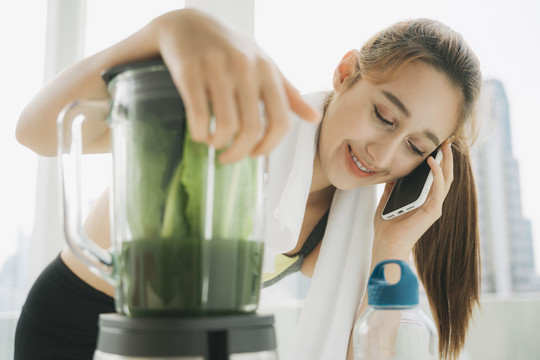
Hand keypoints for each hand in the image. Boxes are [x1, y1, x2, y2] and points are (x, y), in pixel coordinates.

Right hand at [151, 9, 319, 162]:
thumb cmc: (231, 50)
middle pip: (251, 129)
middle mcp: (245, 69)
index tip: (255, 154)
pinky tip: (200, 133)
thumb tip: (314, 118)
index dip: (269, 146)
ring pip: (225, 126)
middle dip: (239, 153)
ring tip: (214, 142)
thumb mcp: (263, 65)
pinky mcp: (190, 72)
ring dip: (218, 143)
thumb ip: (288, 94)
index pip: (280, 121)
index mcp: (267, 71)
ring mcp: (217, 69)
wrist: (189, 24)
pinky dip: (199, 133)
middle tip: (229, 157)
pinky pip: (198, 115)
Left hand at [372, 140, 453, 256]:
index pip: (436, 177)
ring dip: (447, 160)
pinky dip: (437, 173)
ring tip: (444, 144)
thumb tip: (391, 173)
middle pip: (446, 174)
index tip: (437, 144)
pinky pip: (439, 188)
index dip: (439, 160)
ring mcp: (435, 206)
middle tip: (446, 138)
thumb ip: (392, 188)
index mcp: (424, 200)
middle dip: (447, 156)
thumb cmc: (386, 228)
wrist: (386, 245)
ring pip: (447, 178)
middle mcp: (433, 203)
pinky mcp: (433, 210)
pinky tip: (432, 160)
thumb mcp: (386, 201)